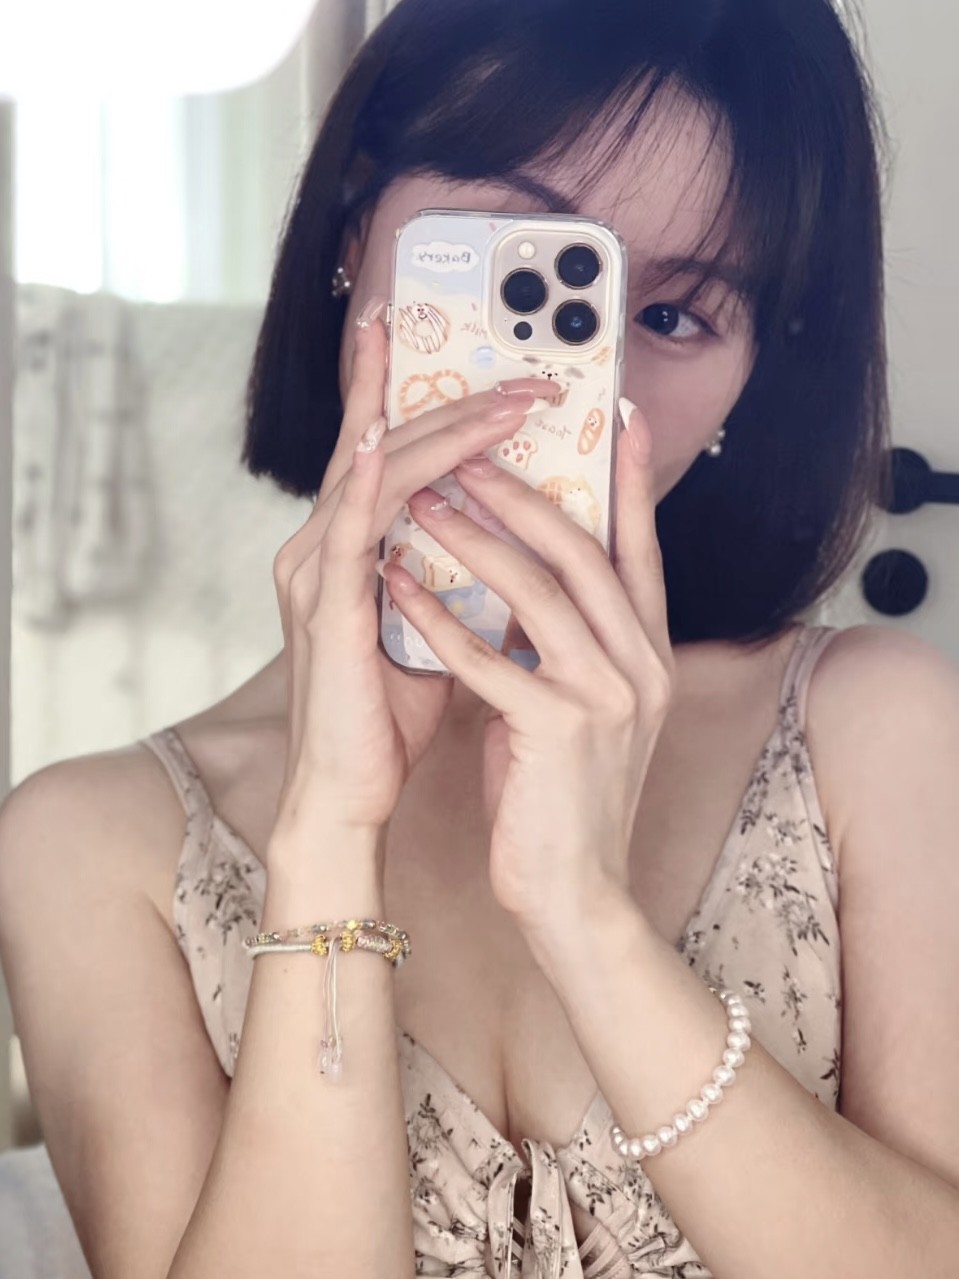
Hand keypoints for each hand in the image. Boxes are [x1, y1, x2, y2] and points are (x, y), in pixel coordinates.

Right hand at [271, 299, 558, 842]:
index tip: (422, 328)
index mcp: (349, 548)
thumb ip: (453, 576)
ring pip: (378, 473)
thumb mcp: (435, 625)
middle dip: (454, 400)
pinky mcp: (326, 607)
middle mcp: (324, 546)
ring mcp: (317, 571)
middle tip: (524, 372)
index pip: (382, 452)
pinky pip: (347, 529)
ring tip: (511, 401)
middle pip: (386, 446)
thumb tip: (514, 541)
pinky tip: (381, 439)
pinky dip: (367, 481)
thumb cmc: (389, 716)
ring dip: (445, 430)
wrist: (350, 794)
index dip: (399, 386)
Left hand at [378, 400, 673, 925]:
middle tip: (469, 448)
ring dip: (474, 538)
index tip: (612, 416)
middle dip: (522, 493)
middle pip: (583, 552)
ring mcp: (608, 697)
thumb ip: (565, 644)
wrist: (578, 893)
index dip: (627, 481)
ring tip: (423, 498)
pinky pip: (490, 660)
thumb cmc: (563, 794)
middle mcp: (643, 665)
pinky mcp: (560, 732)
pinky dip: (439, 619)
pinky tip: (398, 584)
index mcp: (651, 654)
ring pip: (539, 591)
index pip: (639, 549)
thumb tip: (522, 585)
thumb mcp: (580, 705)